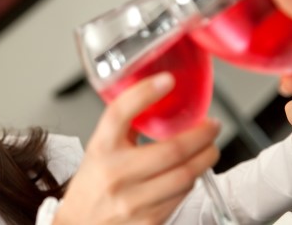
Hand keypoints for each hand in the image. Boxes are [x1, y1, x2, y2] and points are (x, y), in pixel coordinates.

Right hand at [55, 73, 219, 223]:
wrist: (79, 224)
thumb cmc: (93, 184)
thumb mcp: (100, 149)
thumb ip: (125, 126)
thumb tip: (156, 96)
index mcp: (101, 149)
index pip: (120, 113)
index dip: (145, 93)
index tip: (167, 81)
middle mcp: (115, 174)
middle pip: (172, 150)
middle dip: (202, 136)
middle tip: (212, 127)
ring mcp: (132, 201)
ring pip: (184, 176)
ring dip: (204, 159)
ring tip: (208, 149)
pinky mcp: (148, 221)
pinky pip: (181, 197)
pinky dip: (191, 181)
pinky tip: (190, 173)